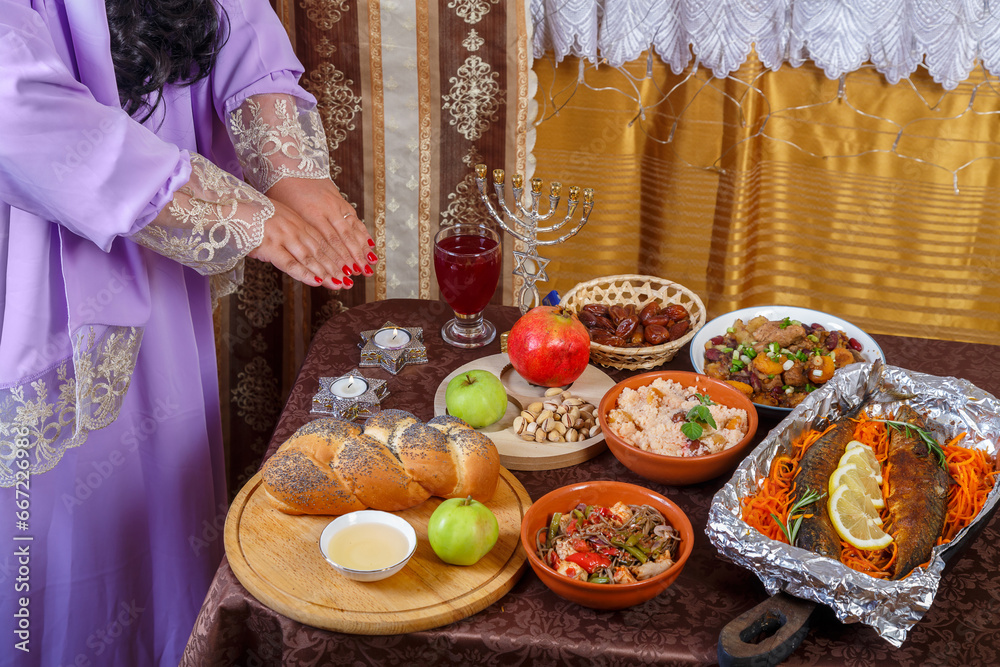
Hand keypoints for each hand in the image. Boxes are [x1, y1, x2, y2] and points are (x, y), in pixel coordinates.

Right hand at [248, 198, 363, 288]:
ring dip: (326, 273)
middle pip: (320, 250)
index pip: (322, 241)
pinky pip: (290, 263)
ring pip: (310, 258)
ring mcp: (283, 237)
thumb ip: (290, 234)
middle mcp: (294, 229)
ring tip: (339, 284)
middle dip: (336, 266)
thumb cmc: (251, 214)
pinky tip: (317, 282)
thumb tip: (298, 250)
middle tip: (349, 280)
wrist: (231, 207)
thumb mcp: (277, 219)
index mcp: (297, 221)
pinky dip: (305, 273)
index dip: (336, 255)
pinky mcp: (270, 246)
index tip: (348, 266)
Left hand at [265, 178, 376, 282]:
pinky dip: (363, 233)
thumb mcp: (283, 213)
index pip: (328, 242)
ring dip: (362, 248)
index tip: (345, 274)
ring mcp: (335, 204)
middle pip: (343, 238)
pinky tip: (369, 245)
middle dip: (354, 258)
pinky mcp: (340, 200)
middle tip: (362, 274)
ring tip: (370, 264)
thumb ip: (296, 234)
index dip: (338, 260)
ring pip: (352, 229)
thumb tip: (300, 258)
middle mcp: (326, 209)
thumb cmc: (281, 190)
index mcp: (309, 214)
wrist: (290, 163)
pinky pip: (354, 219)